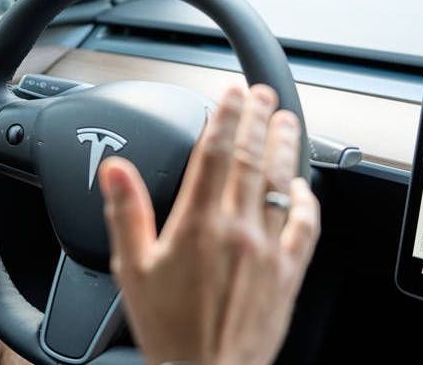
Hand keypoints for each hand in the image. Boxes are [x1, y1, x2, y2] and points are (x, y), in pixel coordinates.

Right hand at [98, 85, 319, 364]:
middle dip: (257, 119)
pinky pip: (306, 226)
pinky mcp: (289, 273)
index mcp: (198, 225)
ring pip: (282, 184)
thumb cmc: (169, 329)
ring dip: (285, 148)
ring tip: (286, 121)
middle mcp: (238, 230)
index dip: (225, 116)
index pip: (216, 154)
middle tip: (262, 94)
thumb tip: (115, 170)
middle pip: (252, 159)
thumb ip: (125, 212)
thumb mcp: (131, 269)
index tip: (231, 93)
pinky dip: (306, 200)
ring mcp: (268, 250)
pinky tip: (303, 185)